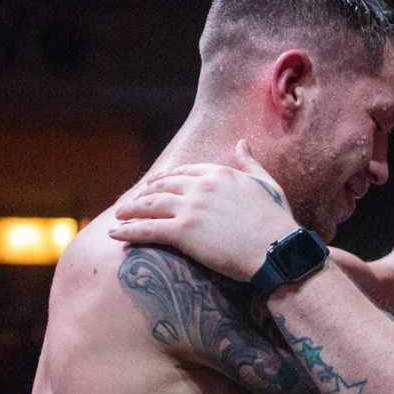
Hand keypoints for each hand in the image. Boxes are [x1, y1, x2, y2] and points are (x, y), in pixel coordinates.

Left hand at [109, 141, 298, 280]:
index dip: (167, 179)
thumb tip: (241, 143)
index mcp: (220, 173)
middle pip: (163, 187)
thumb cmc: (276, 221)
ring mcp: (190, 208)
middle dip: (145, 194)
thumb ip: (249, 163)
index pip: (185, 172)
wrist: (277, 250)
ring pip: (150, 205)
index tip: (157, 185)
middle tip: (134, 202)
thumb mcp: (266, 184)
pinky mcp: (183, 232)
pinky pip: (148, 229)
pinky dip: (128, 231)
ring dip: (130, 210)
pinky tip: (116, 234)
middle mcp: (201, 186)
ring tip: (119, 216)